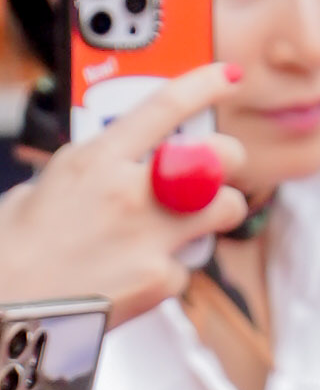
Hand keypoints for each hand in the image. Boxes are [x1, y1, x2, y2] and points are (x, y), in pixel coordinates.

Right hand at [0, 75, 244, 327]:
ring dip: (209, 215)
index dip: (205, 85)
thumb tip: (120, 165)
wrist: (4, 314)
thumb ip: (93, 171)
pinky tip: (133, 277)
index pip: (164, 107)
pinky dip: (167, 271)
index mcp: (95, 161)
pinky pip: (186, 266)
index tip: (228, 76)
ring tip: (175, 229)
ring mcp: (151, 236)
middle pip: (219, 156)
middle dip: (226, 160)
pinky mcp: (160, 279)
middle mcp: (130, 193)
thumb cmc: (13, 251)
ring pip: (224, 209)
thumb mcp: (43, 189)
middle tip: (214, 171)